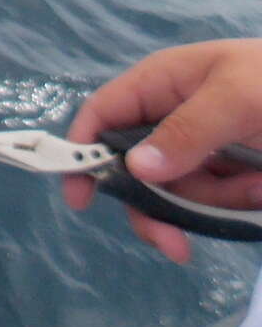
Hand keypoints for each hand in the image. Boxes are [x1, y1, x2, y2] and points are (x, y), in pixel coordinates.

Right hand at [63, 40, 261, 263]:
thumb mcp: (236, 97)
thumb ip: (186, 130)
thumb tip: (136, 168)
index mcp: (162, 83)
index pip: (104, 113)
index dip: (83, 150)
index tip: (81, 198)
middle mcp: (173, 116)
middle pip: (133, 168)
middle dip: (151, 204)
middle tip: (172, 243)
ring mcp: (201, 149)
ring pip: (172, 193)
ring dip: (203, 209)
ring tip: (250, 194)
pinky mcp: (229, 176)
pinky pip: (210, 203)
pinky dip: (230, 208)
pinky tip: (257, 193)